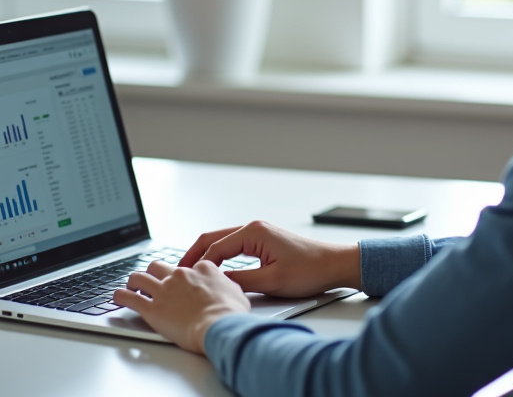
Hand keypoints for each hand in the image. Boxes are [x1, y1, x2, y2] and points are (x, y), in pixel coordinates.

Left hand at [112, 260, 249, 353]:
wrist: (219, 326)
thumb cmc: (230, 314)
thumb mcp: (238, 293)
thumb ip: (227, 286)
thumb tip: (226, 287)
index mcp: (201, 269)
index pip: (187, 266)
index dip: (182, 276)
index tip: (181, 284)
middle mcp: (180, 275)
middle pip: (158, 266)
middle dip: (153, 273)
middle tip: (152, 282)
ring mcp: (164, 290)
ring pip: (139, 277)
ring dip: (133, 282)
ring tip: (131, 287)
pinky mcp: (152, 308)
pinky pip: (128, 298)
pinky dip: (120, 296)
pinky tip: (117, 297)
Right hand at [179, 220, 360, 297]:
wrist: (335, 264)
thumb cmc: (310, 270)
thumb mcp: (271, 281)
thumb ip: (241, 282)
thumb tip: (217, 285)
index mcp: (253, 232)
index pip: (214, 248)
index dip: (197, 265)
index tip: (184, 280)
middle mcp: (254, 227)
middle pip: (212, 239)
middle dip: (193, 255)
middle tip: (177, 272)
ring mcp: (259, 232)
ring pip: (222, 242)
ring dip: (206, 255)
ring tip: (191, 272)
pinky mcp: (264, 241)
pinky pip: (234, 246)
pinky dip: (220, 256)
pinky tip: (214, 269)